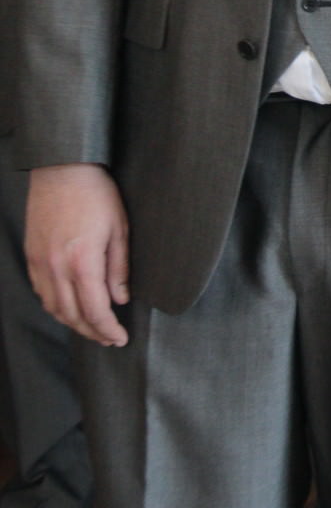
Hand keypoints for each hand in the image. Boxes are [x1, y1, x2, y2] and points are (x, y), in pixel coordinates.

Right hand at [26, 164, 129, 346]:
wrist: (62, 169)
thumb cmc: (96, 194)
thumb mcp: (119, 228)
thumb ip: (119, 268)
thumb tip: (121, 299)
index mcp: (83, 262)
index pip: (95, 311)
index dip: (108, 329)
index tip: (120, 338)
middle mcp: (57, 268)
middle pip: (73, 316)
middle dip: (92, 332)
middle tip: (108, 338)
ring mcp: (41, 264)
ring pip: (54, 308)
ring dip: (73, 323)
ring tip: (91, 327)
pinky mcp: (32, 256)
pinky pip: (42, 293)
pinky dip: (56, 307)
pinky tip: (69, 307)